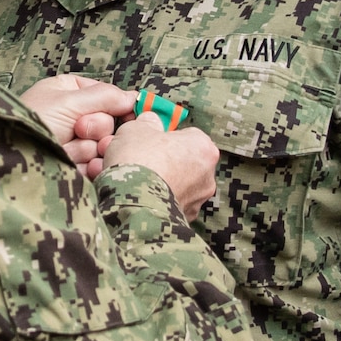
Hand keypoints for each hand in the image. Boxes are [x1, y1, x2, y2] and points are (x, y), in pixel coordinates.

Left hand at [20, 74, 132, 177]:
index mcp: (68, 91)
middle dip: (94, 128)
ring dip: (85, 148)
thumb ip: (104, 96)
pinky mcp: (72, 165)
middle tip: (77, 128)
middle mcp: (71, 114)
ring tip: (65, 148)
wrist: (11, 157)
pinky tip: (72, 165)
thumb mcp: (68, 100)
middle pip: (106, 121)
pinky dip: (85, 166)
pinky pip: (93, 165)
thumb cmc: (31, 121)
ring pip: (100, 145)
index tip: (131, 113)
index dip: (118, 105)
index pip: (106, 95)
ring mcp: (71, 141)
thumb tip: (134, 97)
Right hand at [104, 117, 220, 214]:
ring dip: (161, 182)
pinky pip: (171, 204)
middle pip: (184, 161)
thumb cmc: (139, 161)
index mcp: (203, 146)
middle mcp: (207, 174)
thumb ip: (147, 122)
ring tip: (135, 180)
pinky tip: (139, 197)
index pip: (187, 135)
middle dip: (165, 161)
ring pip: (178, 184)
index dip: (165, 137)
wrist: (133, 204)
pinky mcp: (185, 219)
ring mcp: (198, 199)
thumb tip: (150, 121)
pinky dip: (158, 200)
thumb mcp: (136, 128)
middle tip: (141, 160)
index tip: (149, 140)